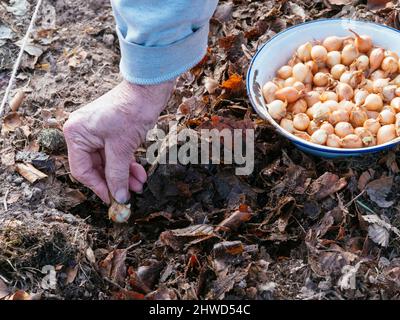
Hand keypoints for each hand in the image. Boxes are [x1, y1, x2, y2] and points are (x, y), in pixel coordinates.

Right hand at [63, 79, 174, 203]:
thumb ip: (117, 175)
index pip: (82, 170)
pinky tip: (140, 173)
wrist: (148, 89)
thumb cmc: (131, 112)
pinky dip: (127, 164)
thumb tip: (118, 197)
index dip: (98, 187)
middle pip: (96, 167)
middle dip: (116, 181)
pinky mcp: (111, 131)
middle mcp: (82, 133)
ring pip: (109, 162)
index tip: (113, 199)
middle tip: (130, 194)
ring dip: (124, 174)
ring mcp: (97, 132)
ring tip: (140, 185)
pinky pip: (116, 154)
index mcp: (76, 134)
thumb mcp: (122, 148)